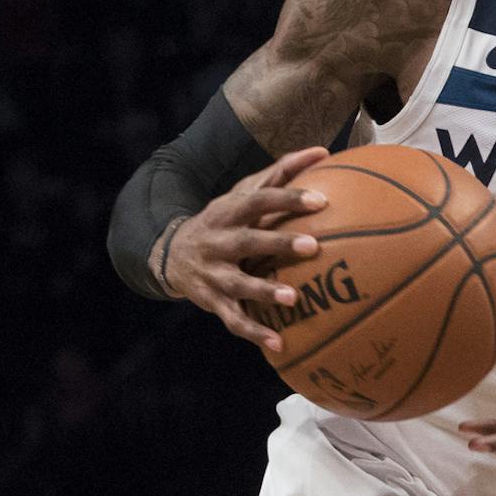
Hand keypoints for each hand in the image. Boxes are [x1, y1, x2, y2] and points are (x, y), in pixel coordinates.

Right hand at [161, 146, 330, 349]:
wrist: (171, 255)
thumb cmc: (225, 219)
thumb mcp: (242, 194)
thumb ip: (280, 173)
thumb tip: (324, 151)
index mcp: (228, 213)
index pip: (258, 200)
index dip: (288, 198)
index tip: (322, 199)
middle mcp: (217, 242)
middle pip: (247, 241)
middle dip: (278, 243)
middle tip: (314, 246)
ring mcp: (213, 274)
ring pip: (238, 285)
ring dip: (264, 292)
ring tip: (294, 298)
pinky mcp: (212, 302)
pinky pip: (234, 320)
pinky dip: (255, 333)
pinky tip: (280, 344)